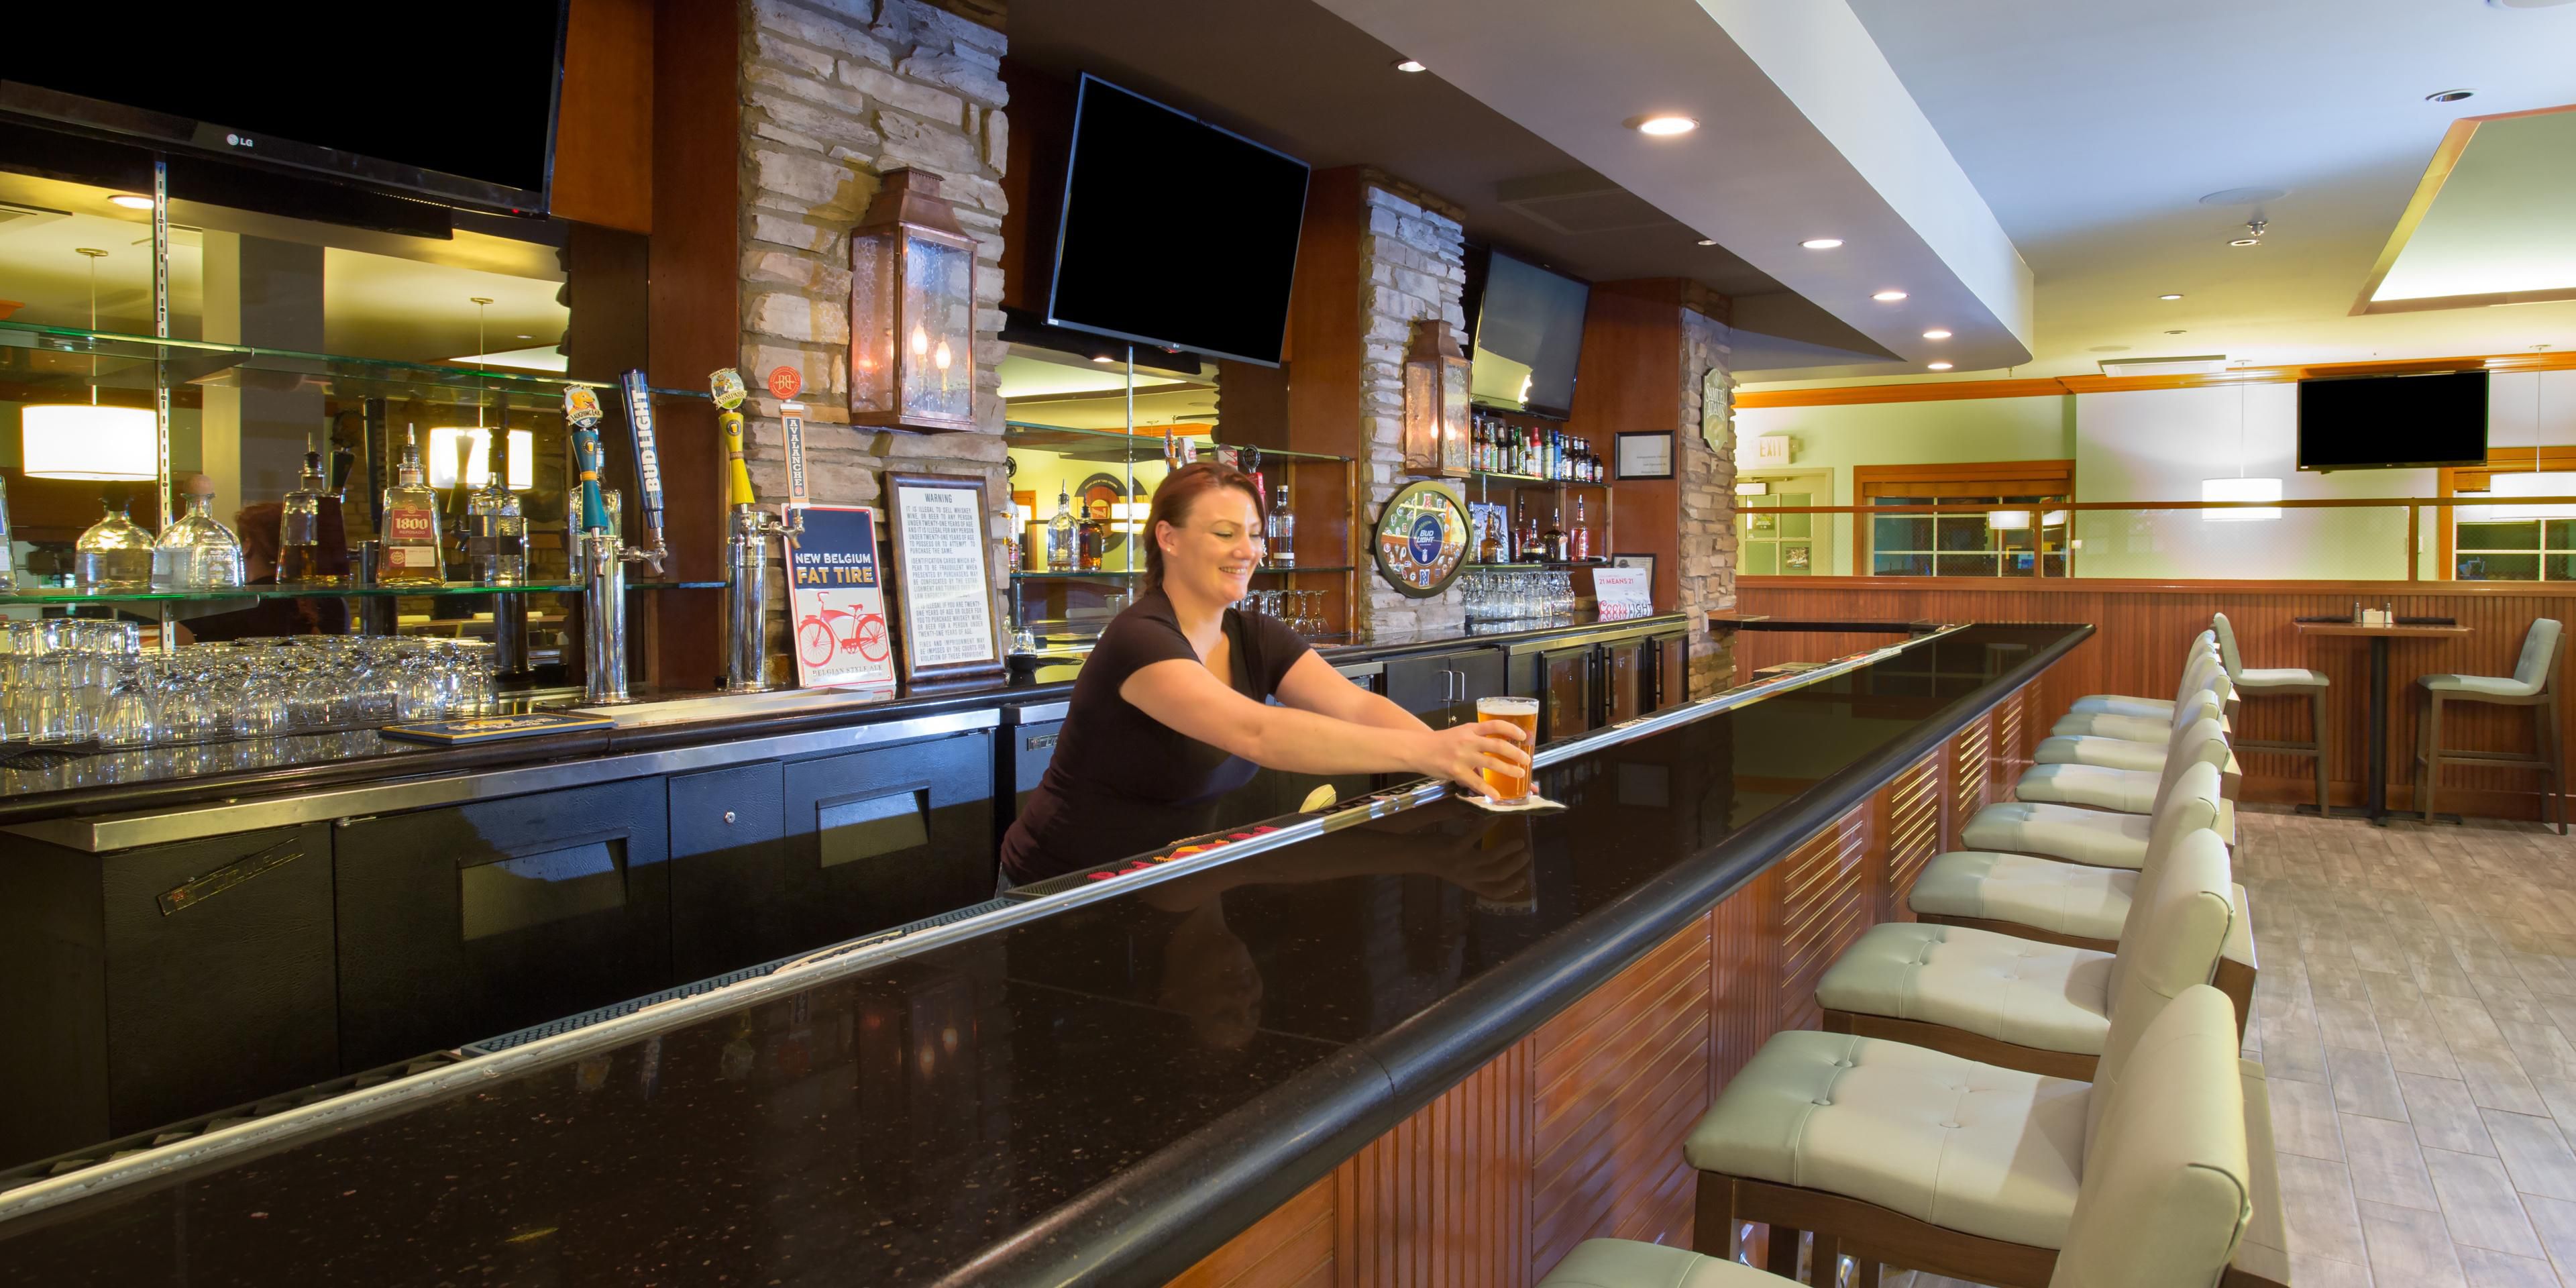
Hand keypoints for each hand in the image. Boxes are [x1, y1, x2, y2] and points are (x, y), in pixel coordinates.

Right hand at [1414, 719, 1529, 800]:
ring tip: (1520, 774)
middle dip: (1516, 754)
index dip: (1512, 730)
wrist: (1418, 749)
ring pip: (1492, 763)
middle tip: (1527, 760)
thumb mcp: (1460, 733)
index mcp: (1471, 729)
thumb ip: (1477, 739)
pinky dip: (1488, 789)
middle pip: (1498, 745)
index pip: (1496, 725)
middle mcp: (1469, 740)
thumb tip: (1498, 749)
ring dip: (1509, 769)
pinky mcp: (1456, 771)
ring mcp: (1463, 756)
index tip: (1524, 736)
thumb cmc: (1441, 742)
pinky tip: (1497, 795)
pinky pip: (1476, 782)